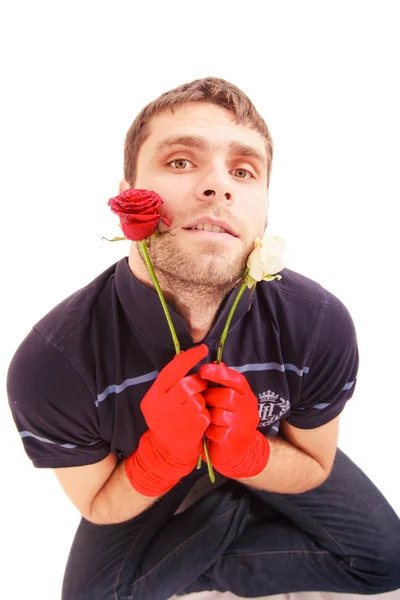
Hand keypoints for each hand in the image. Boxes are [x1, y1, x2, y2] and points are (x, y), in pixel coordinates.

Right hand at [140, 344, 210, 459]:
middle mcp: (163, 406)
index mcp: (152, 396)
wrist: (168, 451)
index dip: (188, 358)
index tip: (203, 349)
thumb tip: (182, 355)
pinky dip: (205, 414)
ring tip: (193, 409)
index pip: (171, 371)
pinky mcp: (192, 428)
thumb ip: (169, 381)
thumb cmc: (166, 419)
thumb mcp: (160, 400)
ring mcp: (178, 418)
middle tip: (198, 389)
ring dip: (200, 400)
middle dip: (197, 384)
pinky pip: (205, 411)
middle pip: (188, 384)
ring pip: (198, 397)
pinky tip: (196, 421)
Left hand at [199, 362, 269, 478]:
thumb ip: (222, 382)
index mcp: (247, 395)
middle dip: (210, 398)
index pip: (237, 380)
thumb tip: (215, 362)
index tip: (203, 369)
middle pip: (226, 396)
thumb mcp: (227, 399)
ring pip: (219, 414)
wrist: (235, 452)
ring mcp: (243, 425)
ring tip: (208, 418)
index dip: (220, 373)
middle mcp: (249, 408)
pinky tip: (209, 432)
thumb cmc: (228, 420)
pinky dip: (208, 431)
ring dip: (209, 416)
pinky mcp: (234, 440)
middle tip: (204, 402)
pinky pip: (215, 430)